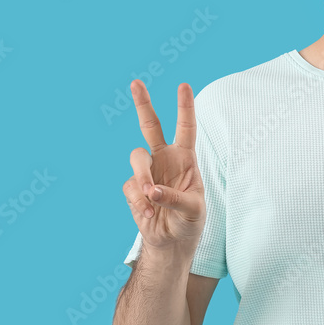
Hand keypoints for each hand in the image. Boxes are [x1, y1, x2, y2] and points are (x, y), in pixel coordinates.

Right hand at [122, 80, 206, 253]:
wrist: (172, 241)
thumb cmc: (190, 221)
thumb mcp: (193, 210)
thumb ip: (175, 198)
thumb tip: (151, 190)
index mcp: (185, 158)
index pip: (186, 127)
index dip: (185, 107)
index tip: (183, 85)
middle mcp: (164, 159)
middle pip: (150, 125)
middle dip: (143, 103)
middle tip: (136, 83)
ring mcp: (147, 172)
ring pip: (136, 158)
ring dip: (142, 176)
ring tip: (150, 196)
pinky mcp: (133, 188)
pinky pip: (130, 187)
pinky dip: (138, 201)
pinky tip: (149, 214)